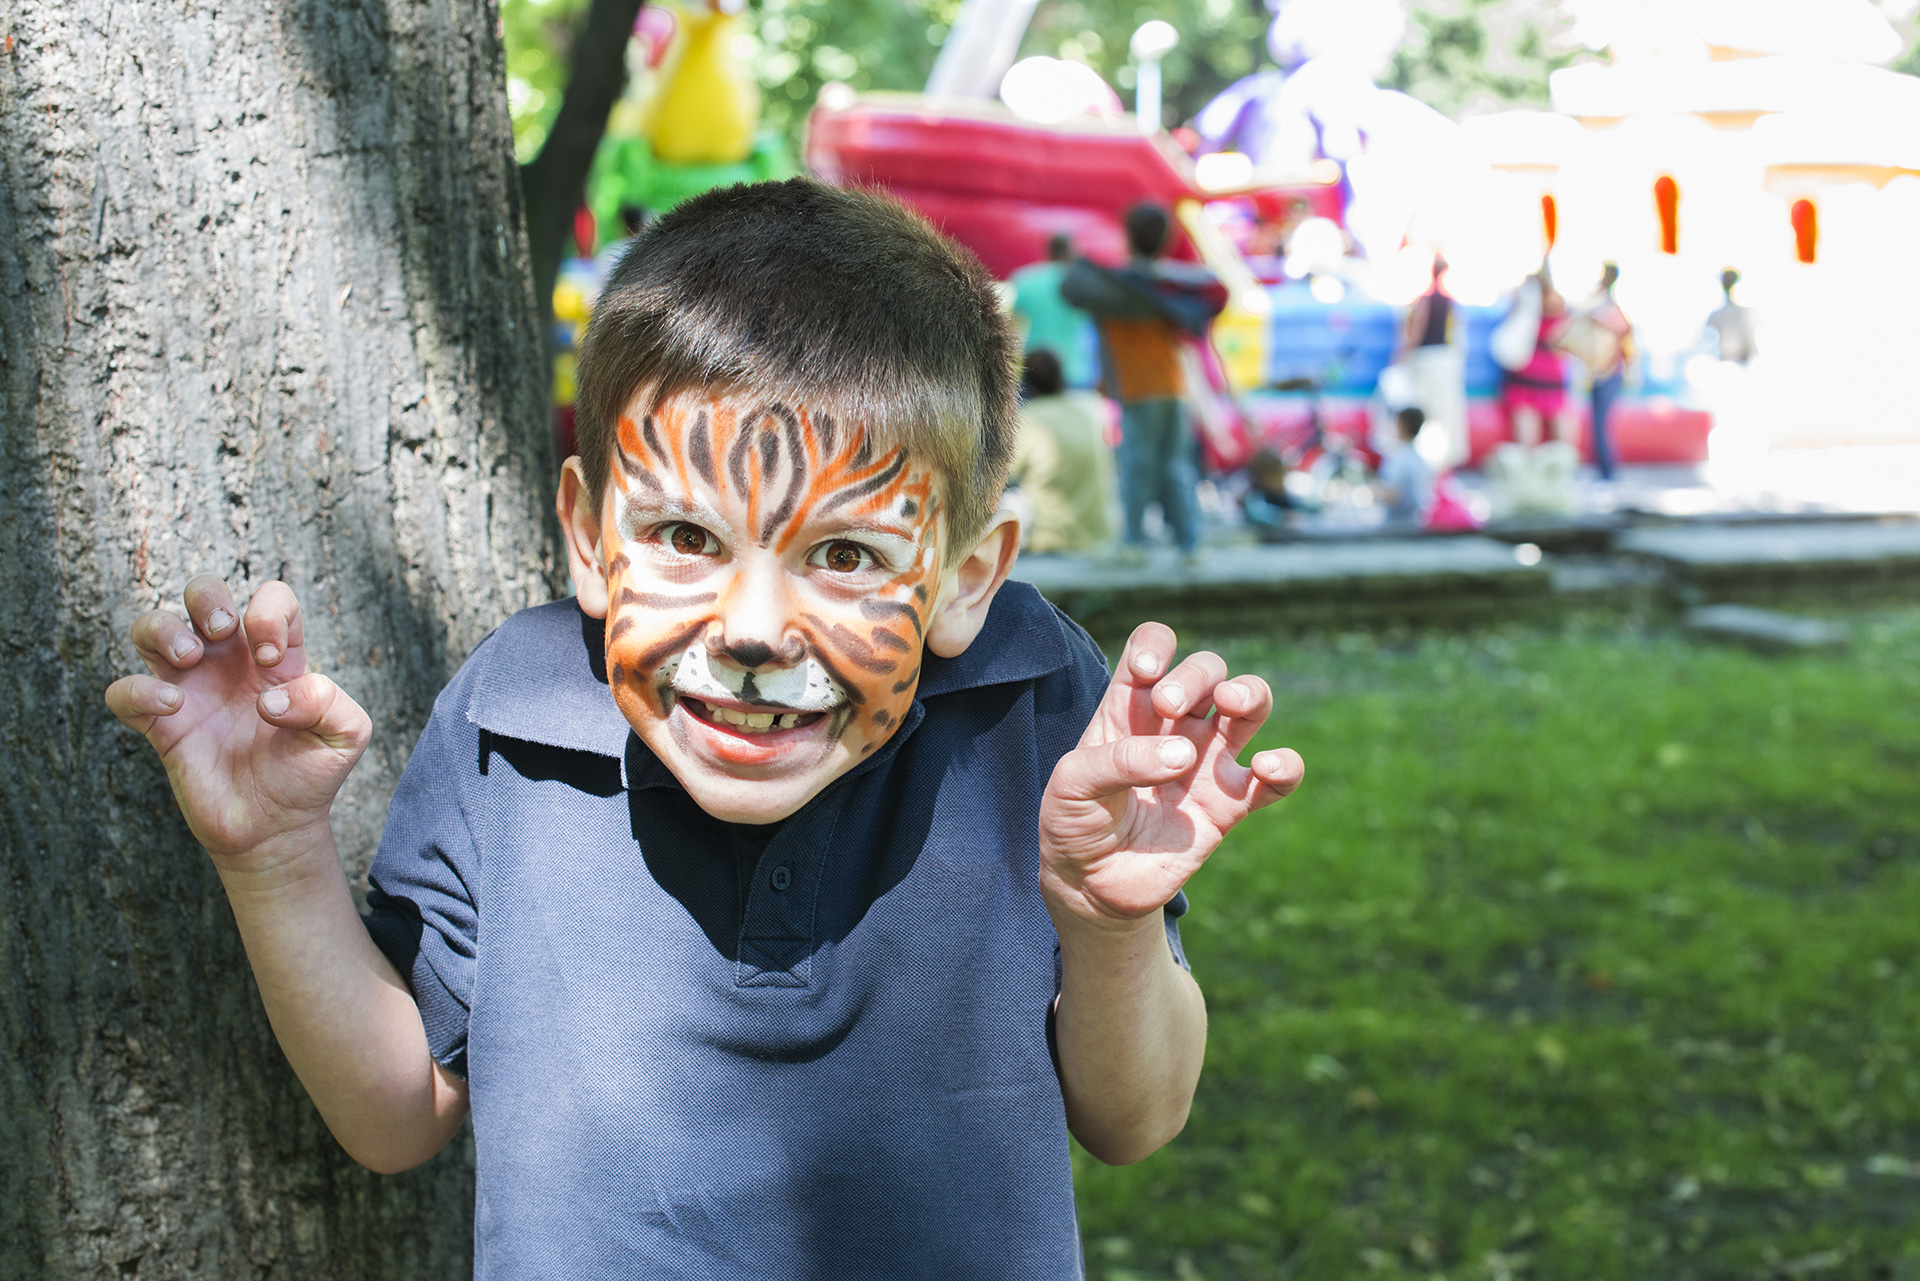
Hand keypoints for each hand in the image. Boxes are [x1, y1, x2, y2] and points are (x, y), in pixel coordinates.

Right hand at [104, 576, 369, 867]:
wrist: (276, 828)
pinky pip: (124, 692)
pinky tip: (172, 706)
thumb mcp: (345, 734)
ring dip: (163, 627)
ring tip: (190, 656)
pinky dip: (137, 690)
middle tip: (223, 631)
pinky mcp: (162, 725)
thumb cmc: (310, 774)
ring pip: (152, 628)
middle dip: (206, 596)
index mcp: (276, 656)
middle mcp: (230, 663)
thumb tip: (269, 698)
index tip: (273, 659)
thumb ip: (328, 701)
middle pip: (202, 592)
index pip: (271, 598)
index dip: (269, 612)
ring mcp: (192, 689)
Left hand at [1040, 622, 1303, 929]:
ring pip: (1250, 704)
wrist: (1089, 885)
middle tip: (1168, 707)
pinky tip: (1266, 767)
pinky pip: (1276, 778)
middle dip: (1195, 675)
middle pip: (1207, 669)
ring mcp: (1206, 761)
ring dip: (1250, 692)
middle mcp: (1174, 725)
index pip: (1154, 647)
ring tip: (1231, 705)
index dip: (1157, 645)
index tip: (1147, 672)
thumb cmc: (1074, 822)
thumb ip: (1118, 760)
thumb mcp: (1072, 784)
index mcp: (1130, 706)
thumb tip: (1185, 755)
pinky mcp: (1230, 804)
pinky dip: (1286, 766)